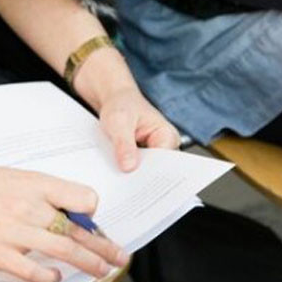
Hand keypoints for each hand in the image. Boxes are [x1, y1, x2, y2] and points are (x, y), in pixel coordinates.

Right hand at [0, 157, 127, 281]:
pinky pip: (32, 272)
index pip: (82, 196)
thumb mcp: (15, 177)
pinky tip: (54, 278)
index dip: (93, 211)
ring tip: (100, 271)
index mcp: (35, 183)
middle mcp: (27, 206)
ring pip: (63, 251)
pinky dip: (49, 278)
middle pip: (79, 231)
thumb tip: (72, 211)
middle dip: (105, 248)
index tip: (97, 221)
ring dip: (88, 264)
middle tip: (119, 257)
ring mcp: (12, 231)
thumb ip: (43, 193)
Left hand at [70, 47, 180, 169]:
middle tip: (122, 181)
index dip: (149, 173)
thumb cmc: (121, 104)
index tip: (135, 180)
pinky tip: (115, 171)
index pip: (164, 163)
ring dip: (131, 173)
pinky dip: (125, 170)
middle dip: (139, 175)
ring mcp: (153, 154)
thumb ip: (124, 143)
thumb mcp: (119, 120)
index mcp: (167, 135)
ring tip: (116, 175)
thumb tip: (129, 167)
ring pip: (144, 171)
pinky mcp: (141, 158)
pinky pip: (135, 169)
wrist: (114, 100)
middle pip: (155, 170)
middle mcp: (164, 146)